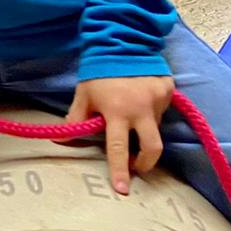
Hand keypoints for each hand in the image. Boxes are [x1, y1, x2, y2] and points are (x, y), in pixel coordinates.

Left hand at [59, 75, 175, 194]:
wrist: (123, 40)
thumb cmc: (99, 71)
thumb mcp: (84, 95)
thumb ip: (75, 119)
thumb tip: (61, 141)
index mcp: (117, 112)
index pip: (119, 149)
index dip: (120, 171)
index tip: (122, 190)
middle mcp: (142, 109)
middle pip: (152, 148)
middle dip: (146, 163)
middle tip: (137, 165)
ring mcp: (158, 100)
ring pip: (156, 128)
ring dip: (145, 131)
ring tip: (132, 118)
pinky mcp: (169, 91)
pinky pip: (162, 111)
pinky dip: (152, 113)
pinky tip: (142, 101)